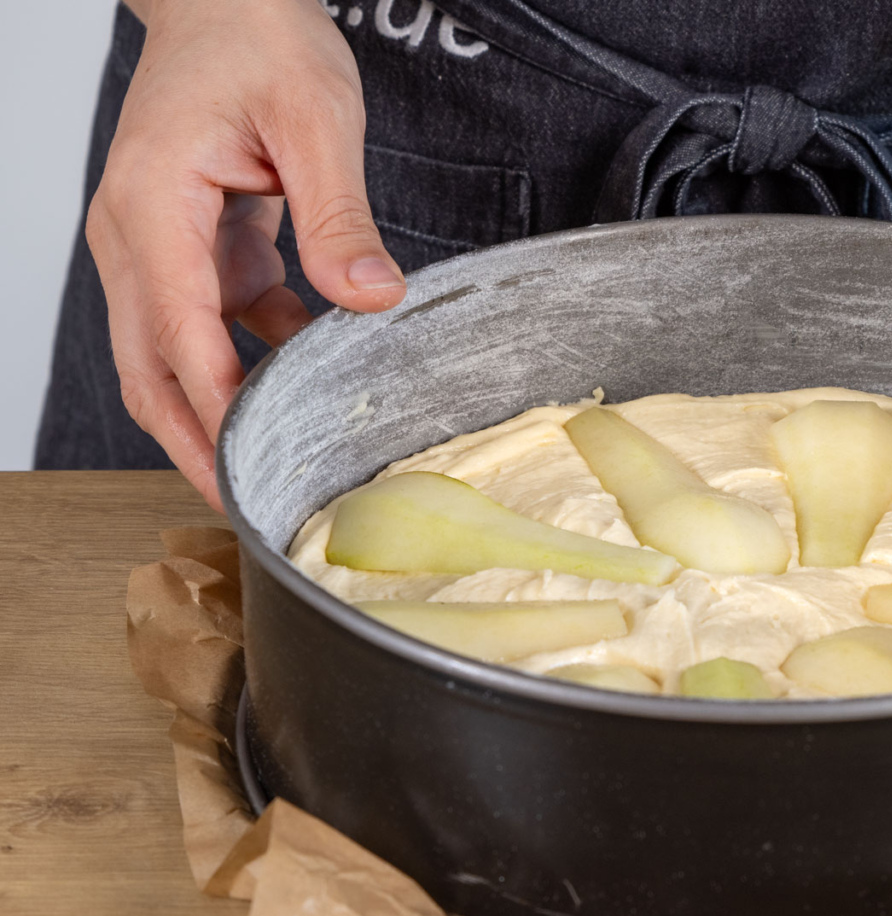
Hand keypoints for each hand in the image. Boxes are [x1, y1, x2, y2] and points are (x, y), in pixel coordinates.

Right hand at [88, 0, 405, 508]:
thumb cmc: (258, 40)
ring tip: (282, 462)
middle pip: (150, 370)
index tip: (248, 475)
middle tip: (250, 506)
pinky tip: (311, 372)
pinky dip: (254, 358)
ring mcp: (157, 245)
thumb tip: (371, 298)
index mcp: (150, 209)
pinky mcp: (192, 247)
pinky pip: (215, 323)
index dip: (212, 416)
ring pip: (176, 356)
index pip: (177, 340)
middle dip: (195, 442)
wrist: (227, 1)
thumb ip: (339, 212)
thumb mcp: (316, 118)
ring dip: (222, 410)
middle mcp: (136, 236)